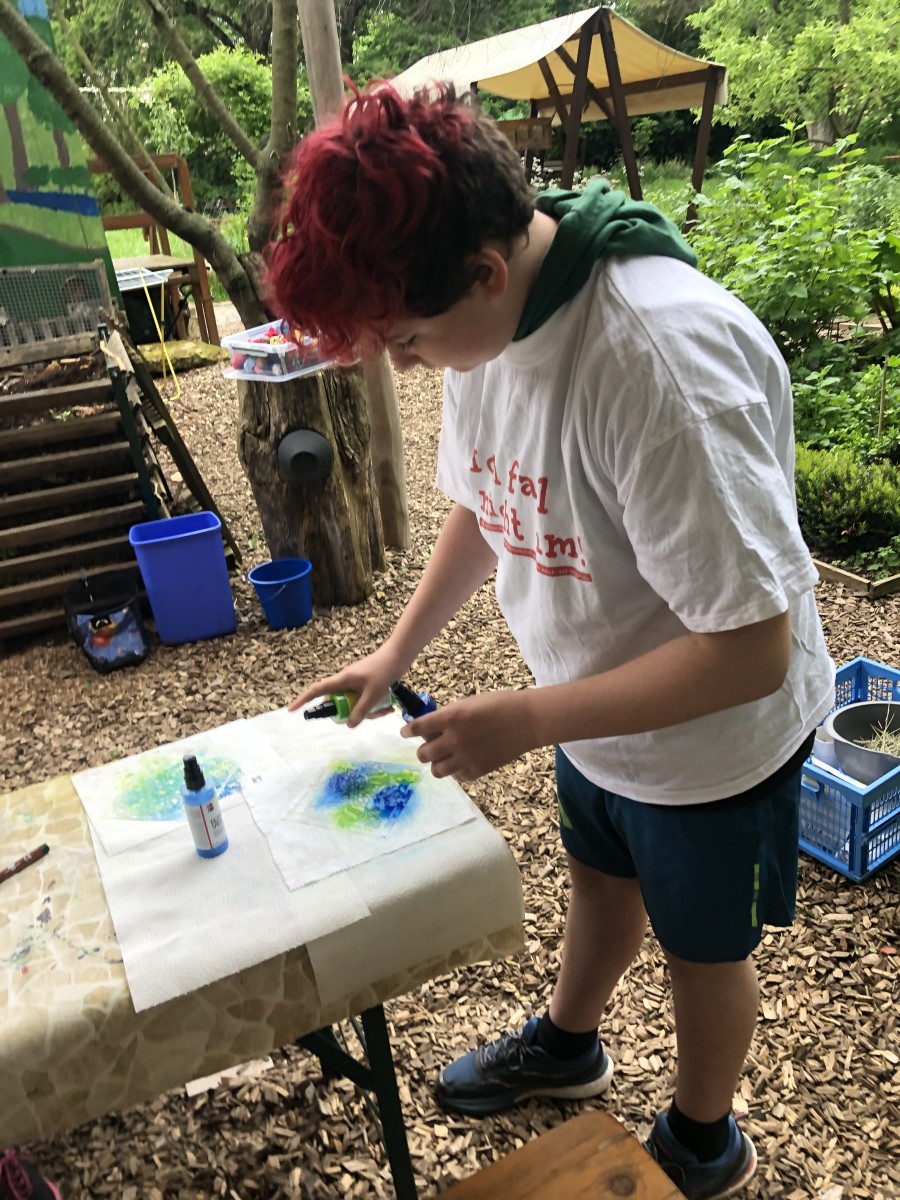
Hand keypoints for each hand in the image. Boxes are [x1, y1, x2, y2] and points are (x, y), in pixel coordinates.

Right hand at [287, 645, 408, 724]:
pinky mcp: (365, 684)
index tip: (292, 710)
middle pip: (340, 703)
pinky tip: (389, 706)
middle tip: (374, 714)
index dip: (303, 700)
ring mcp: (355, 683)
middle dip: (354, 713)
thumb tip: (348, 724)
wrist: (400, 654)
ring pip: (354, 704)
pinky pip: (363, 700)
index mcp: (342, 680)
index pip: (317, 690)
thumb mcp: (373, 694)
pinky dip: (374, 705)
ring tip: (386, 709)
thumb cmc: (384, 670)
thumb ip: (361, 710)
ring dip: (369, 710)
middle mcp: (346, 681)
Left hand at [400, 690, 537, 780]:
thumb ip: (450, 716)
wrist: (527, 721)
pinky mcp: (477, 770)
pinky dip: (455, 771)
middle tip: (429, 745)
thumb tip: (433, 728)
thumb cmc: (499, 704)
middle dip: (423, 749)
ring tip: (444, 757)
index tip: (405, 732)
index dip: (407, 731)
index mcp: (451, 717)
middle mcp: (454, 739)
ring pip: (436, 770)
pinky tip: (461, 762)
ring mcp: (465, 757)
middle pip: (423, 754)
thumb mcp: (469, 703)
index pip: (418, 728)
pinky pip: (456, 777)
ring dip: (436, 763)